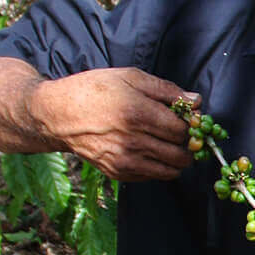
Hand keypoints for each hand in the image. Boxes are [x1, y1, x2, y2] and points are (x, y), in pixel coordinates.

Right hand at [30, 68, 197, 180]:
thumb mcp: (129, 77)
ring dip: (176, 159)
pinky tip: (149, 150)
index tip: (185, 120)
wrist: (58, 115)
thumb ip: (166, 90)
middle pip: (180, 153)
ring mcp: (125, 161)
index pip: (182, 130)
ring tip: (168, 144)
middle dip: (186, 144)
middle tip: (178, 133)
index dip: (189, 125)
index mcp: (137, 113)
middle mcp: (133, 141)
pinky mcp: (118, 173)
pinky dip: (158, 166)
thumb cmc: (94, 90)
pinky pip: (153, 176)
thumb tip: (196, 101)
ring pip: (171, 171)